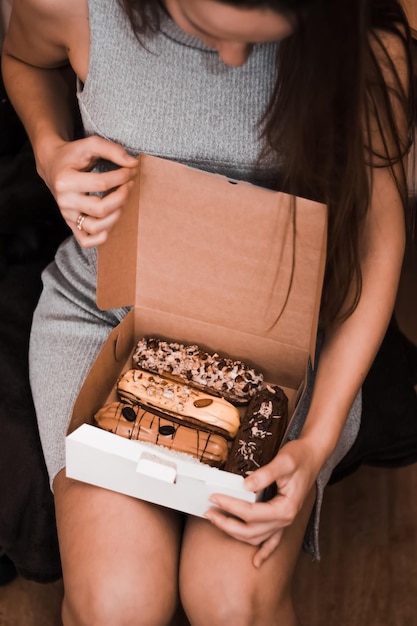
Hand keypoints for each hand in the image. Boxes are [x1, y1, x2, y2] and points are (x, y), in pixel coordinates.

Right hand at [37, 135, 137, 246]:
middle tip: (129, 185)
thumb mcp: (90, 145)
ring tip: (121, 202)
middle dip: (122, 197)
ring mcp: (67, 216)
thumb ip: (112, 150)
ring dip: (116, 216)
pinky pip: (87, 241)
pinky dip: (102, 236)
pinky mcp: (71, 225)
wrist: (53, 166)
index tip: (131, 170)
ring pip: (95, 228)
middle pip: (100, 209)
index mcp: (65, 181)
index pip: (101, 183)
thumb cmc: (73, 155)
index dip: (122, 177)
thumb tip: (133, 164)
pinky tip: (111, 220)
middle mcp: (64, 201)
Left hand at [205, 439, 319, 567]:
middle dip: (227, 524)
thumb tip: (245, 485)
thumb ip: (265, 474)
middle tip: (209, 512)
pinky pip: (273, 541)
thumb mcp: (283, 461)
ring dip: (235, 533)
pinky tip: (256, 562)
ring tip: (216, 521)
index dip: (230, 506)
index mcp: (286, 508)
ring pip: (257, 538)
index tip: (214, 497)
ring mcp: (284, 522)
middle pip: (251, 530)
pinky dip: (264, 552)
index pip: (251, 512)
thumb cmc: (299, 457)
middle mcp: (285, 519)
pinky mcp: (282, 519)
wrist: (312, 456)